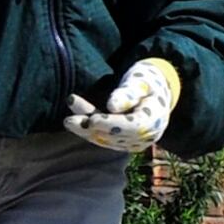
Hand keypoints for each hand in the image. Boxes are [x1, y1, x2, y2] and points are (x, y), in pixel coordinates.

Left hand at [63, 56, 180, 152]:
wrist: (154, 91)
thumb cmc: (147, 80)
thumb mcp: (140, 80)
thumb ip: (128, 93)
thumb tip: (112, 106)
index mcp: (155, 118)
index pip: (134, 126)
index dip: (113, 125)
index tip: (93, 119)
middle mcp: (147, 135)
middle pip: (117, 135)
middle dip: (92, 128)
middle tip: (69, 121)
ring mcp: (135, 142)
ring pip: (107, 139)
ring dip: (86, 130)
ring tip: (68, 120)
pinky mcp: (124, 143)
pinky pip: (104, 139)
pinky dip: (88, 131)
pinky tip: (75, 121)